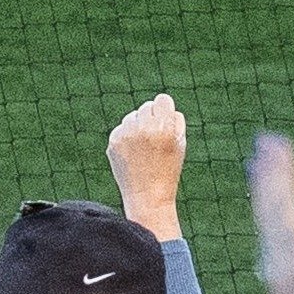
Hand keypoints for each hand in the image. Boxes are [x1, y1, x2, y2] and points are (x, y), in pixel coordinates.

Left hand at [106, 93, 187, 241]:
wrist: (147, 194)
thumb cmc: (168, 168)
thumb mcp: (180, 143)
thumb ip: (173, 120)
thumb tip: (162, 104)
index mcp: (164, 127)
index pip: (162, 99)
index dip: (165, 109)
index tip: (165, 119)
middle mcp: (143, 128)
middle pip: (146, 106)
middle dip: (152, 117)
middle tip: (155, 137)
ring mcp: (126, 134)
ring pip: (132, 116)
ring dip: (138, 125)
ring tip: (144, 147)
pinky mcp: (113, 142)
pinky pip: (121, 129)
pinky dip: (126, 136)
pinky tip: (132, 153)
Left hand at [250, 130, 293, 293]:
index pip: (285, 206)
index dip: (280, 173)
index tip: (274, 142)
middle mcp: (283, 267)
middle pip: (271, 210)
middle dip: (270, 174)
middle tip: (265, 142)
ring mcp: (281, 279)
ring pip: (269, 225)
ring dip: (268, 193)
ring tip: (263, 166)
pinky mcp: (286, 291)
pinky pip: (274, 242)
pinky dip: (274, 219)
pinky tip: (275, 217)